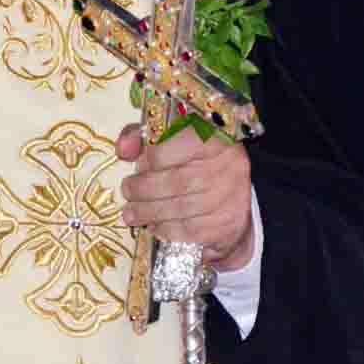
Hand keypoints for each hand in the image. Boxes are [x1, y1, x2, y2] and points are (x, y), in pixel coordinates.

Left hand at [117, 123, 253, 271]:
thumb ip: (143, 136)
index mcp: (211, 138)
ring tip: (133, 214)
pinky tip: (156, 227)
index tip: (138, 168)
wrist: (239, 175)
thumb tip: (123, 150)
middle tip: (128, 194)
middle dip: (143, 192)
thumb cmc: (199, 152)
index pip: (169, 151)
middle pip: (174, 183)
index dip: (147, 161)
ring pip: (181, 210)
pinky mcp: (231, 222)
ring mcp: (231, 196)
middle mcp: (226, 166)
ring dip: (150, 214)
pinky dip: (169, 231)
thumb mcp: (173, 132)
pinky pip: (194, 231)